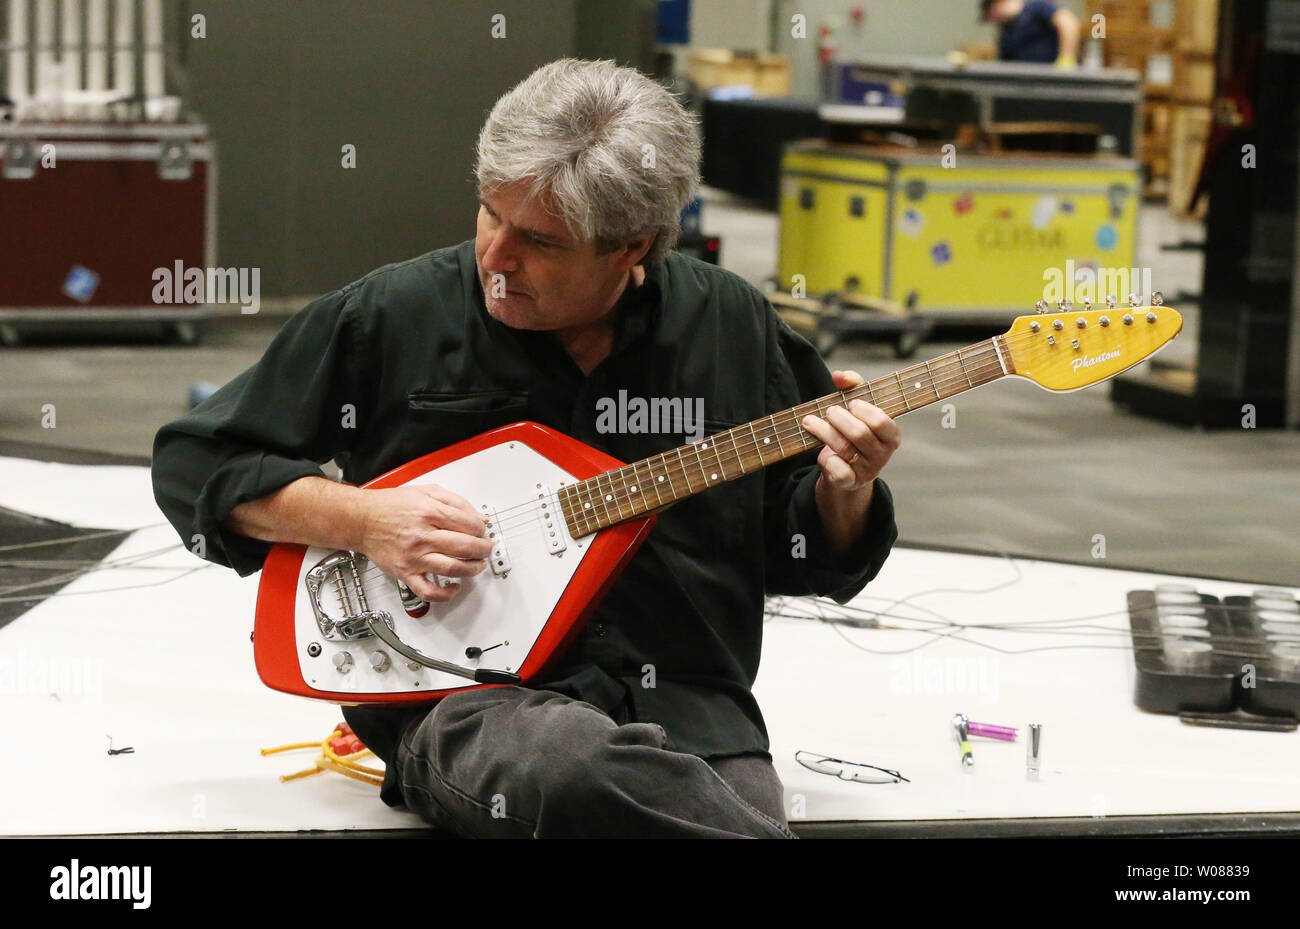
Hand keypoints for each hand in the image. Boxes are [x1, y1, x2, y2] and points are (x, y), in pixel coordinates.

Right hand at [356, 484, 494, 601]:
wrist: (361, 520)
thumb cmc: (391, 506)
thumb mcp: (426, 491)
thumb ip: (456, 502)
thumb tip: (479, 518)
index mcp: (429, 512)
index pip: (469, 525)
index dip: (481, 529)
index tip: (482, 531)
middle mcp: (422, 536)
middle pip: (465, 546)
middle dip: (484, 549)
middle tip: (486, 548)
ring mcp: (414, 557)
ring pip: (453, 569)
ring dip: (473, 569)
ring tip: (478, 565)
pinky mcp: (405, 573)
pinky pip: (428, 591)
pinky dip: (445, 594)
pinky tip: (454, 587)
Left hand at [800, 369, 900, 493]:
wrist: (846, 469)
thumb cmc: (854, 430)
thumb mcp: (857, 408)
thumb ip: (853, 385)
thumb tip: (839, 376)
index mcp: (891, 436)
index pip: (882, 422)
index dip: (864, 410)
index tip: (851, 403)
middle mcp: (882, 455)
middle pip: (860, 434)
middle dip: (839, 419)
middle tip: (829, 411)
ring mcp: (867, 471)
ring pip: (844, 449)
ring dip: (823, 432)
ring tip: (809, 421)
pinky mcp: (850, 482)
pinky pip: (839, 471)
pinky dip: (827, 460)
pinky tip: (822, 452)